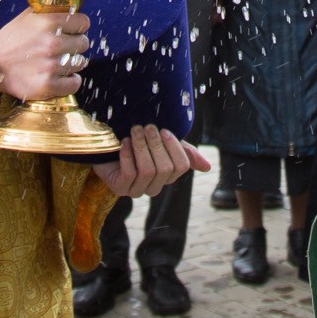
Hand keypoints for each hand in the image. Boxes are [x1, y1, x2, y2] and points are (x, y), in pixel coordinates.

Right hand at [0, 9, 90, 100]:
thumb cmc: (11, 39)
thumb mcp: (28, 16)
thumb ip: (51, 9)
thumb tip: (73, 5)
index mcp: (49, 22)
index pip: (84, 22)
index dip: (77, 27)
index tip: (69, 31)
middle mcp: (53, 43)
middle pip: (84, 43)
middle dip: (74, 45)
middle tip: (59, 48)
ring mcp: (51, 65)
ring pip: (80, 63)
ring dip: (70, 63)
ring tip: (54, 62)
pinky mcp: (47, 85)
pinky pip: (75, 83)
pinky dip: (70, 82)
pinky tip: (59, 77)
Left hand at [93, 125, 209, 197]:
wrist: (108, 146)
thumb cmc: (139, 144)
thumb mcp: (164, 144)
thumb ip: (185, 153)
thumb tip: (208, 167)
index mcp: (168, 176)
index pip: (181, 166)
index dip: (174, 147)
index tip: (164, 130)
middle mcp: (155, 187)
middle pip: (164, 169)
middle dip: (155, 145)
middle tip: (147, 127)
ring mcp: (137, 190)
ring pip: (146, 171)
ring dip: (141, 147)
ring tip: (135, 130)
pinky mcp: (120, 189)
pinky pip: (129, 174)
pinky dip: (127, 155)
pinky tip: (124, 142)